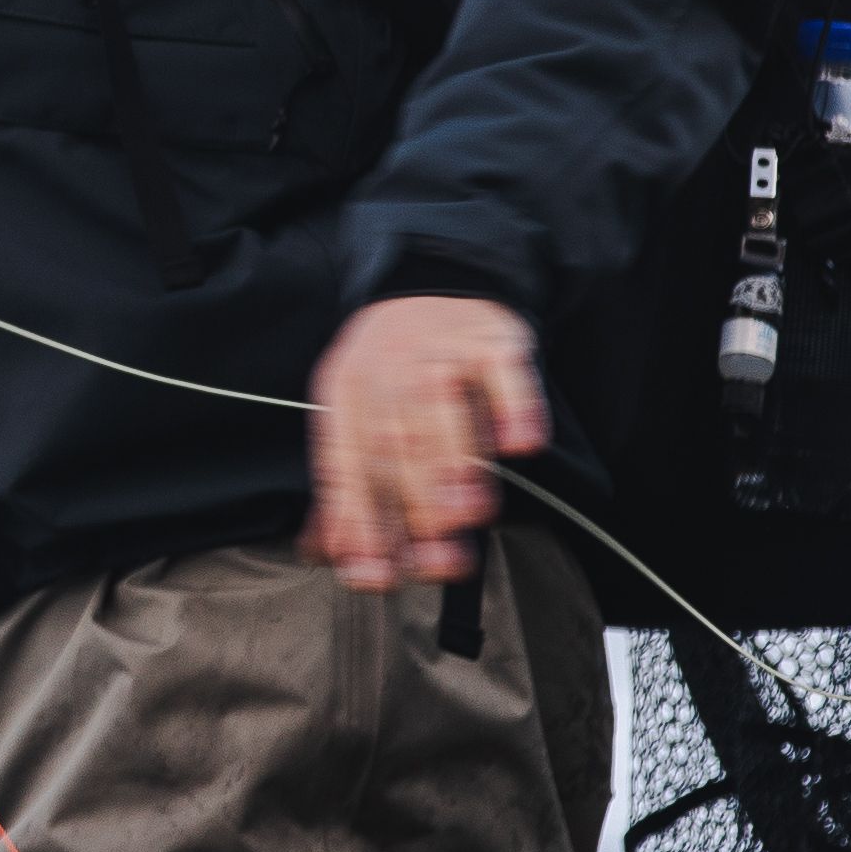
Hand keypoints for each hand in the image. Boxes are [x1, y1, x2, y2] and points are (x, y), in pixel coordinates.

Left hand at [305, 294, 543, 590]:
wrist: (434, 275)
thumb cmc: (394, 369)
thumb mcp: (354, 415)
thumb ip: (346, 488)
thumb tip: (330, 556)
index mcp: (345, 397)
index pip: (347, 466)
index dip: (360, 524)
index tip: (376, 576)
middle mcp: (386, 371)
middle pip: (395, 443)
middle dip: (414, 505)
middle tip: (439, 557)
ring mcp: (440, 349)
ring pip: (443, 408)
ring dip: (456, 463)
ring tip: (470, 513)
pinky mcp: (491, 336)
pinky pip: (504, 371)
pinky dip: (515, 408)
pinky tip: (520, 445)